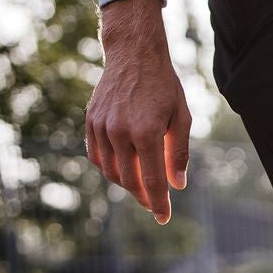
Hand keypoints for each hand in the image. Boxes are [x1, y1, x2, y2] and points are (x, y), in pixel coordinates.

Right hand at [86, 0, 191, 223]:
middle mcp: (120, 132)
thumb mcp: (181, 118)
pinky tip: (123, 172)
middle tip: (154, 204)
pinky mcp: (91, 122)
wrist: (133, 54)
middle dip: (144, 198)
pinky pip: (97, 157)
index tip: (164, 218)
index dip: (159, 203)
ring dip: (127, 185)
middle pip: (131, 181)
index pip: (152, 180)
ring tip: (142, 188)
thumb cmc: (163, 86)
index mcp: (146, 132)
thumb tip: (178, 185)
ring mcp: (102, 127)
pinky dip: (110, 170)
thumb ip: (179, 154)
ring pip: (112, 172)